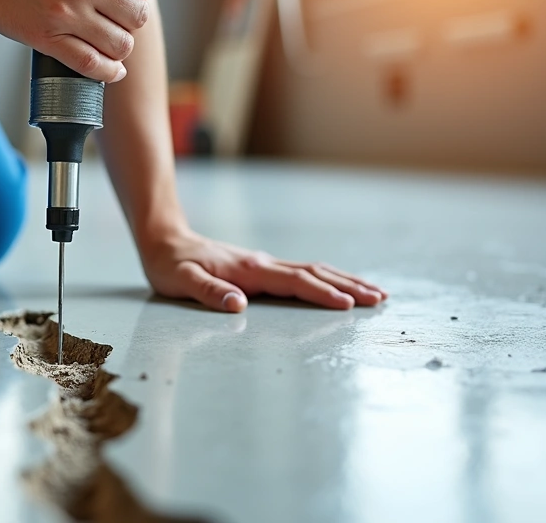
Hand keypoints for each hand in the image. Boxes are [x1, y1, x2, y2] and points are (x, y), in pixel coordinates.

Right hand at [0, 0, 165, 82]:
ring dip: (119, 48)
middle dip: (131, 21)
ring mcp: (66, 10)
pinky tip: (110, 69)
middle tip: (115, 19)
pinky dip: (108, 72)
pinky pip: (91, 64)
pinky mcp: (47, 37)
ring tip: (109, 41)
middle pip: (137, 16)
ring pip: (120, 44)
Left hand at [140, 231, 388, 312]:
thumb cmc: (171, 265)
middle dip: (349, 286)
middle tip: (380, 299)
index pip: (295, 282)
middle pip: (315, 273)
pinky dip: (327, 278)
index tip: (349, 305)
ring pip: (313, 270)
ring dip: (345, 280)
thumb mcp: (181, 282)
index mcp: (250, 270)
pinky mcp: (261, 267)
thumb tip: (237, 305)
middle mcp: (263, 263)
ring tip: (374, 292)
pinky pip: (303, 272)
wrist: (164, 240)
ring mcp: (265, 263)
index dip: (322, 293)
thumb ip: (208, 292)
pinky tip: (339, 285)